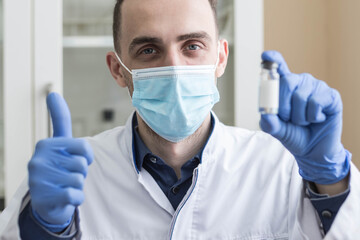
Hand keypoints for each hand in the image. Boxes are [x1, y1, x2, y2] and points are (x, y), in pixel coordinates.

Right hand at [28, 93, 93, 226]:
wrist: (47, 201)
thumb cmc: (58, 168)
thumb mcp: (60, 143)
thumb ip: (59, 119)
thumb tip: (52, 93)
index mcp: (46, 144)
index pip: (83, 147)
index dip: (86, 157)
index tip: (76, 160)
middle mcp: (38, 159)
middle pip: (81, 164)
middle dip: (80, 173)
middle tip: (67, 176)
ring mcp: (39, 178)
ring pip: (78, 179)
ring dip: (77, 186)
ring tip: (65, 186)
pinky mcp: (43, 196)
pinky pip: (74, 195)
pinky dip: (76, 198)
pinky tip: (66, 197)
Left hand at [260, 51, 349, 184]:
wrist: (312, 150)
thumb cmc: (294, 135)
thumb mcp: (276, 130)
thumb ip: (269, 122)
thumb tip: (266, 115)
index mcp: (286, 86)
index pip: (279, 68)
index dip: (273, 60)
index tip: (265, 55)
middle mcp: (301, 82)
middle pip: (286, 83)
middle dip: (283, 107)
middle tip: (289, 119)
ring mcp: (317, 87)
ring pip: (300, 96)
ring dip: (298, 116)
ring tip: (304, 121)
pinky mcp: (331, 96)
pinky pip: (315, 102)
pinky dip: (312, 116)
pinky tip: (316, 119)